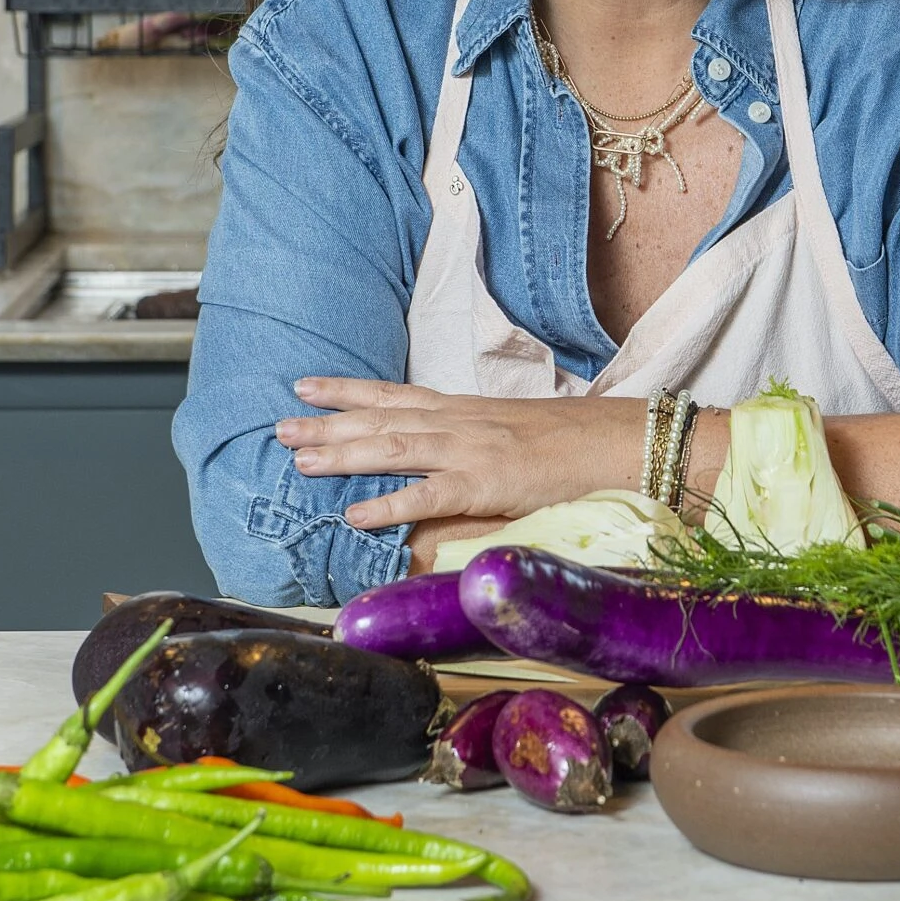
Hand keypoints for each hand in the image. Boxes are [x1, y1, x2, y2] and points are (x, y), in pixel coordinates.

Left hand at [276, 377, 648, 529]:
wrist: (620, 442)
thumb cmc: (574, 443)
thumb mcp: (515, 434)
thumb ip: (476, 442)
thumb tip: (445, 459)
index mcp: (467, 411)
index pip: (396, 394)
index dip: (348, 390)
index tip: (307, 385)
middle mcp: (461, 422)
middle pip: (382, 418)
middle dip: (328, 422)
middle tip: (279, 425)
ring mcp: (472, 449)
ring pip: (394, 447)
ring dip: (343, 453)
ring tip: (300, 459)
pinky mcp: (488, 482)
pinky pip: (429, 495)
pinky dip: (389, 504)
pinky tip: (355, 515)